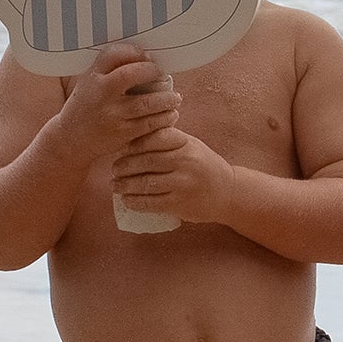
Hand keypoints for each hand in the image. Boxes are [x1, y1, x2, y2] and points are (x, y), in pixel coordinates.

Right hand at [54, 45, 179, 163]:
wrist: (72, 139)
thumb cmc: (86, 106)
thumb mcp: (89, 83)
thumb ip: (109, 69)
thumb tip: (143, 54)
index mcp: (92, 78)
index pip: (113, 54)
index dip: (135, 52)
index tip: (148, 56)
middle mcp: (101, 94)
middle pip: (132, 75)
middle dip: (153, 72)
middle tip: (163, 75)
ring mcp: (112, 115)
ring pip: (146, 103)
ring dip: (166, 99)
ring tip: (175, 98)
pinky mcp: (122, 134)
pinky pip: (149, 124)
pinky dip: (164, 118)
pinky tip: (171, 114)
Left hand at [110, 127, 236, 224]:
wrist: (228, 192)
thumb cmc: (203, 166)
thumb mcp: (191, 146)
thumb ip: (166, 140)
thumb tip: (130, 141)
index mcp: (186, 143)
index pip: (154, 137)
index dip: (134, 143)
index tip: (123, 149)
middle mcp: (186, 161)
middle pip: (146, 161)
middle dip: (124, 166)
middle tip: (114, 169)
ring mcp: (183, 184)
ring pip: (145, 183)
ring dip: (125, 185)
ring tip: (116, 185)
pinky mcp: (180, 204)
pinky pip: (151, 203)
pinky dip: (134, 202)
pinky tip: (126, 200)